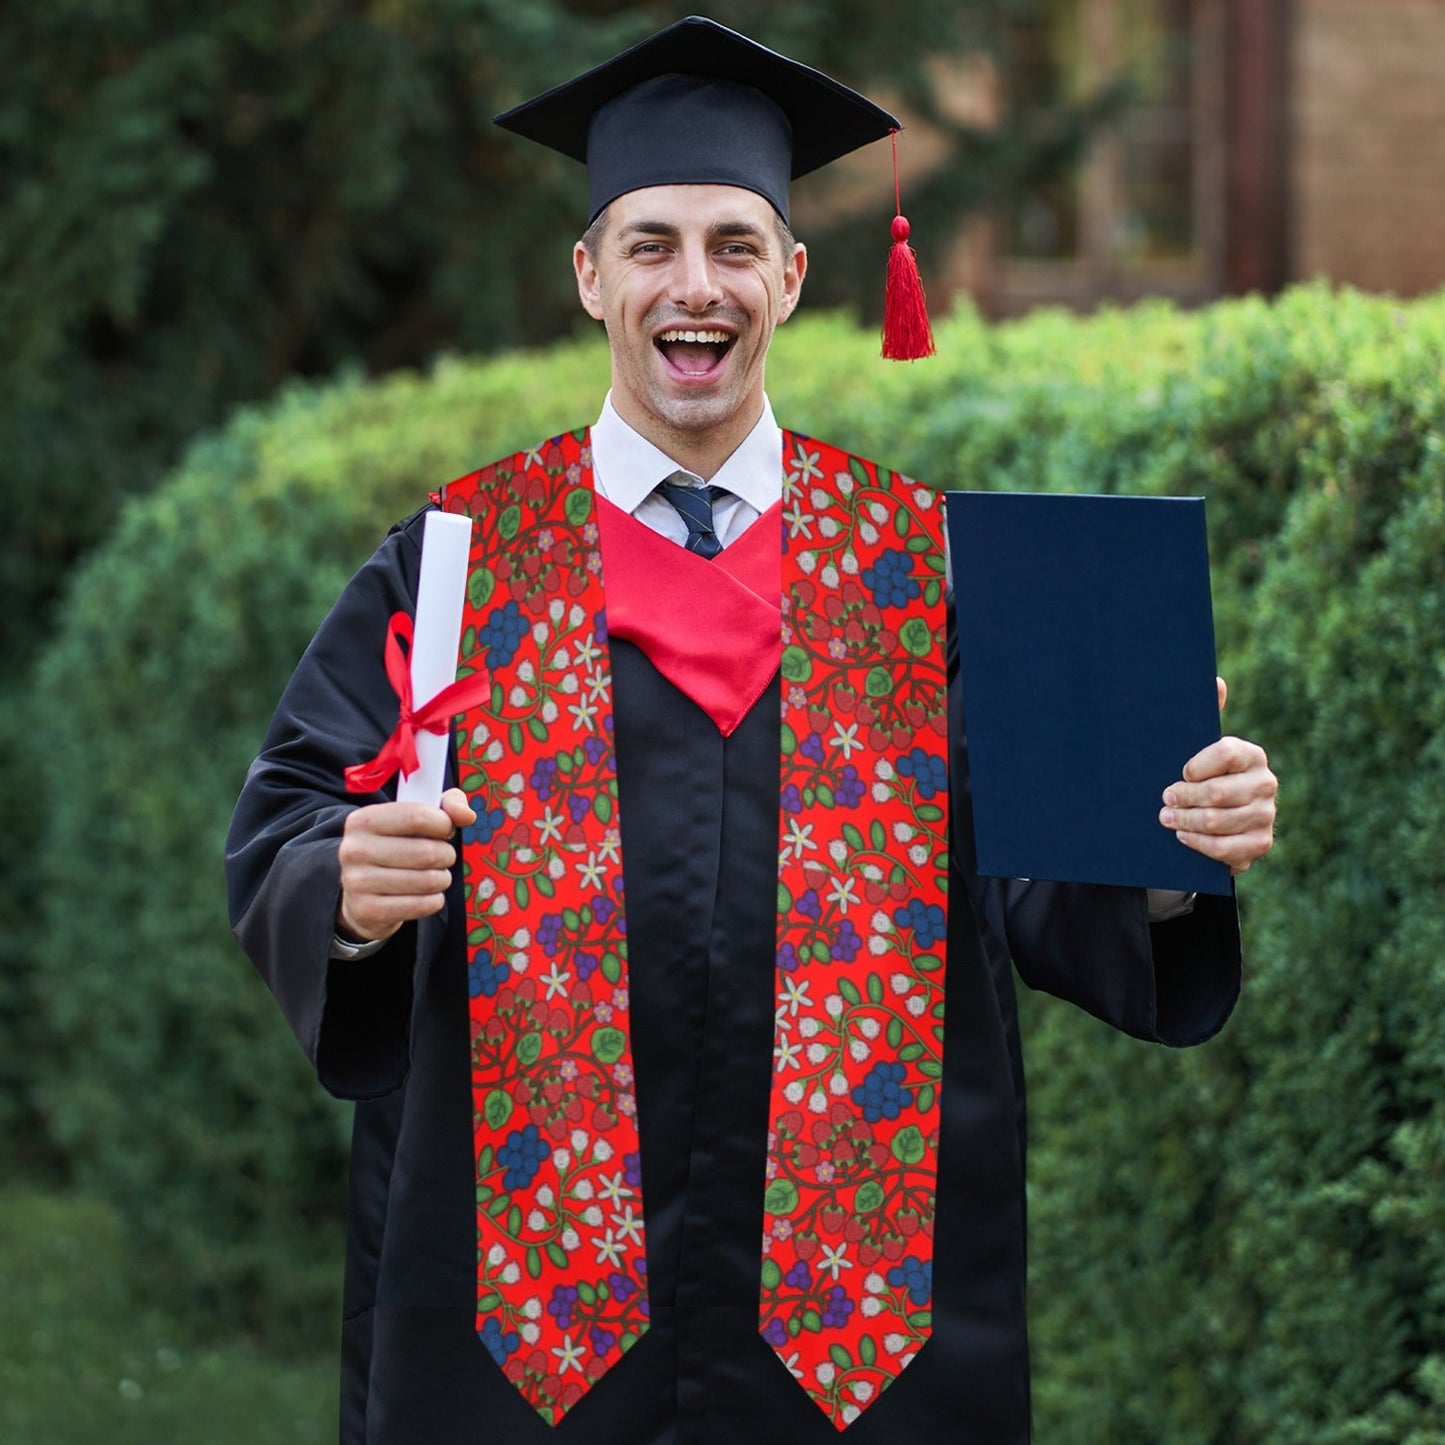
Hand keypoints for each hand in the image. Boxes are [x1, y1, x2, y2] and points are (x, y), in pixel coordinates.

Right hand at [336, 787, 476, 942]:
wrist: (361, 893)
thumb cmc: (396, 847)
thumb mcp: (415, 817)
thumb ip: (446, 805)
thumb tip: (467, 815)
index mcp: (363, 820)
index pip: (416, 816)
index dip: (443, 824)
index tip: (446, 830)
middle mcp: (354, 849)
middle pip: (426, 852)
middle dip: (446, 855)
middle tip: (443, 857)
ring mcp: (357, 882)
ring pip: (426, 881)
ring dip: (442, 879)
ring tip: (436, 876)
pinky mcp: (367, 910)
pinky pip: (420, 906)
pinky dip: (434, 901)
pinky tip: (428, 895)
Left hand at [1159, 678, 1277, 873]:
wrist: (1217, 820)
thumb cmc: (1202, 777)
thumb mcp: (1199, 748)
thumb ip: (1206, 715)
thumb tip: (1216, 681)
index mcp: (1251, 755)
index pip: (1225, 753)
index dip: (1197, 765)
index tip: (1180, 772)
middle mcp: (1265, 783)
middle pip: (1218, 792)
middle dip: (1183, 797)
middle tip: (1164, 799)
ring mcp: (1266, 815)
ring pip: (1217, 821)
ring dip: (1185, 821)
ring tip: (1166, 818)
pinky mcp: (1260, 843)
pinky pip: (1225, 848)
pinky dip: (1199, 843)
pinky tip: (1183, 836)